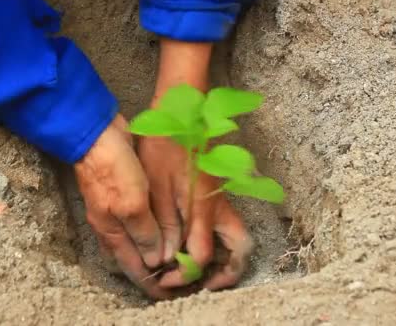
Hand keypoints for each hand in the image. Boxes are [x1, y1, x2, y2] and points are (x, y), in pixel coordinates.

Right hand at [74, 114, 168, 298]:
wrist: (96, 135)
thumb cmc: (113, 169)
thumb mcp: (132, 204)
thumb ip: (145, 233)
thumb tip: (155, 260)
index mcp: (111, 232)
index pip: (132, 267)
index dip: (149, 283)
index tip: (167, 294)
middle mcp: (111, 225)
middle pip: (132, 257)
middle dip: (152, 270)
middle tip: (175, 277)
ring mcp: (115, 209)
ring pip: (135, 240)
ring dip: (152, 250)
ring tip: (173, 257)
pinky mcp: (121, 193)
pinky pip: (137, 221)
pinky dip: (150, 230)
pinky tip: (161, 228)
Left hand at [138, 137, 252, 289]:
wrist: (182, 111)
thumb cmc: (165, 144)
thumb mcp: (156, 184)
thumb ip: (164, 223)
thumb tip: (167, 256)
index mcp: (203, 206)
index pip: (202, 255)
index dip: (183, 273)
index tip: (163, 278)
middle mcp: (220, 207)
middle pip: (239, 250)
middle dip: (224, 274)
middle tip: (201, 284)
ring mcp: (223, 200)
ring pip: (238, 238)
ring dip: (226, 259)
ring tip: (200, 271)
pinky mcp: (218, 194)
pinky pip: (228, 225)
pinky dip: (220, 242)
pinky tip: (195, 243)